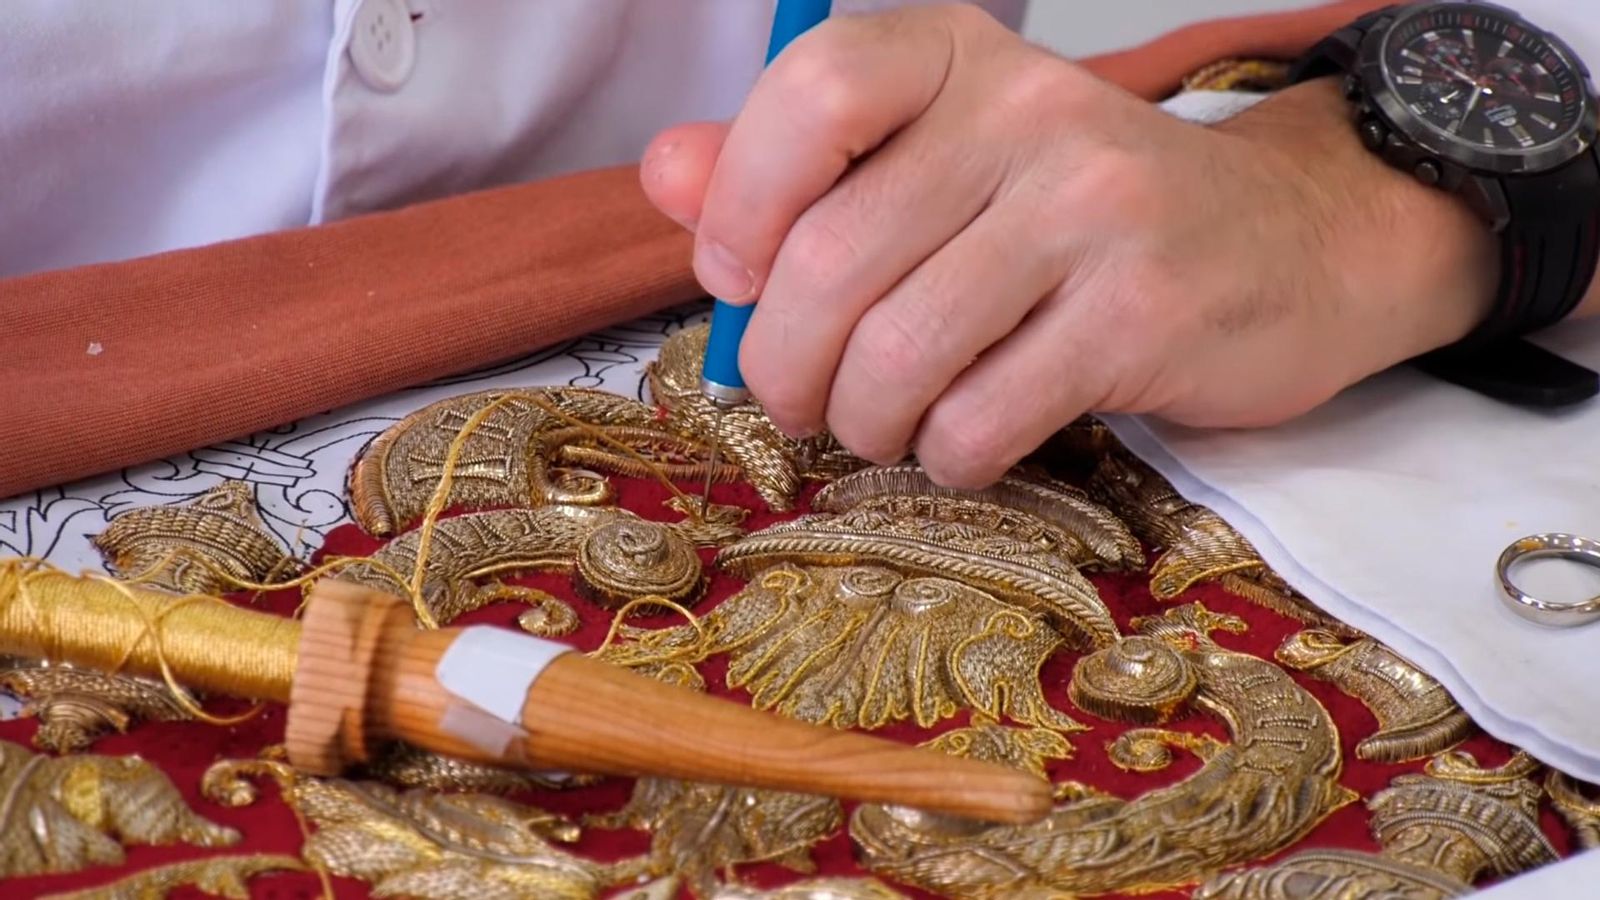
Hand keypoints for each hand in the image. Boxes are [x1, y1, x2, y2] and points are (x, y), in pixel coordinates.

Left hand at [641, 5, 1496, 487]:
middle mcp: (1027, 110)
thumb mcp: (939, 161)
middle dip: (786, 367)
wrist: (1285, 245)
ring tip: (885, 423)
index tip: (737, 278)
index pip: (809, 93)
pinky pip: (979, 419)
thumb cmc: (1078, 216)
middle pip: (830, 261)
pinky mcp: (1144, 313)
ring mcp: (1095, 208)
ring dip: (863, 423)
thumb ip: (795, 167)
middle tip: (803, 398)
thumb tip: (665, 176)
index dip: (740, 206)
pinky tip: (966, 439)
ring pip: (896, 355)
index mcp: (958, 55)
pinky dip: (947, 456)